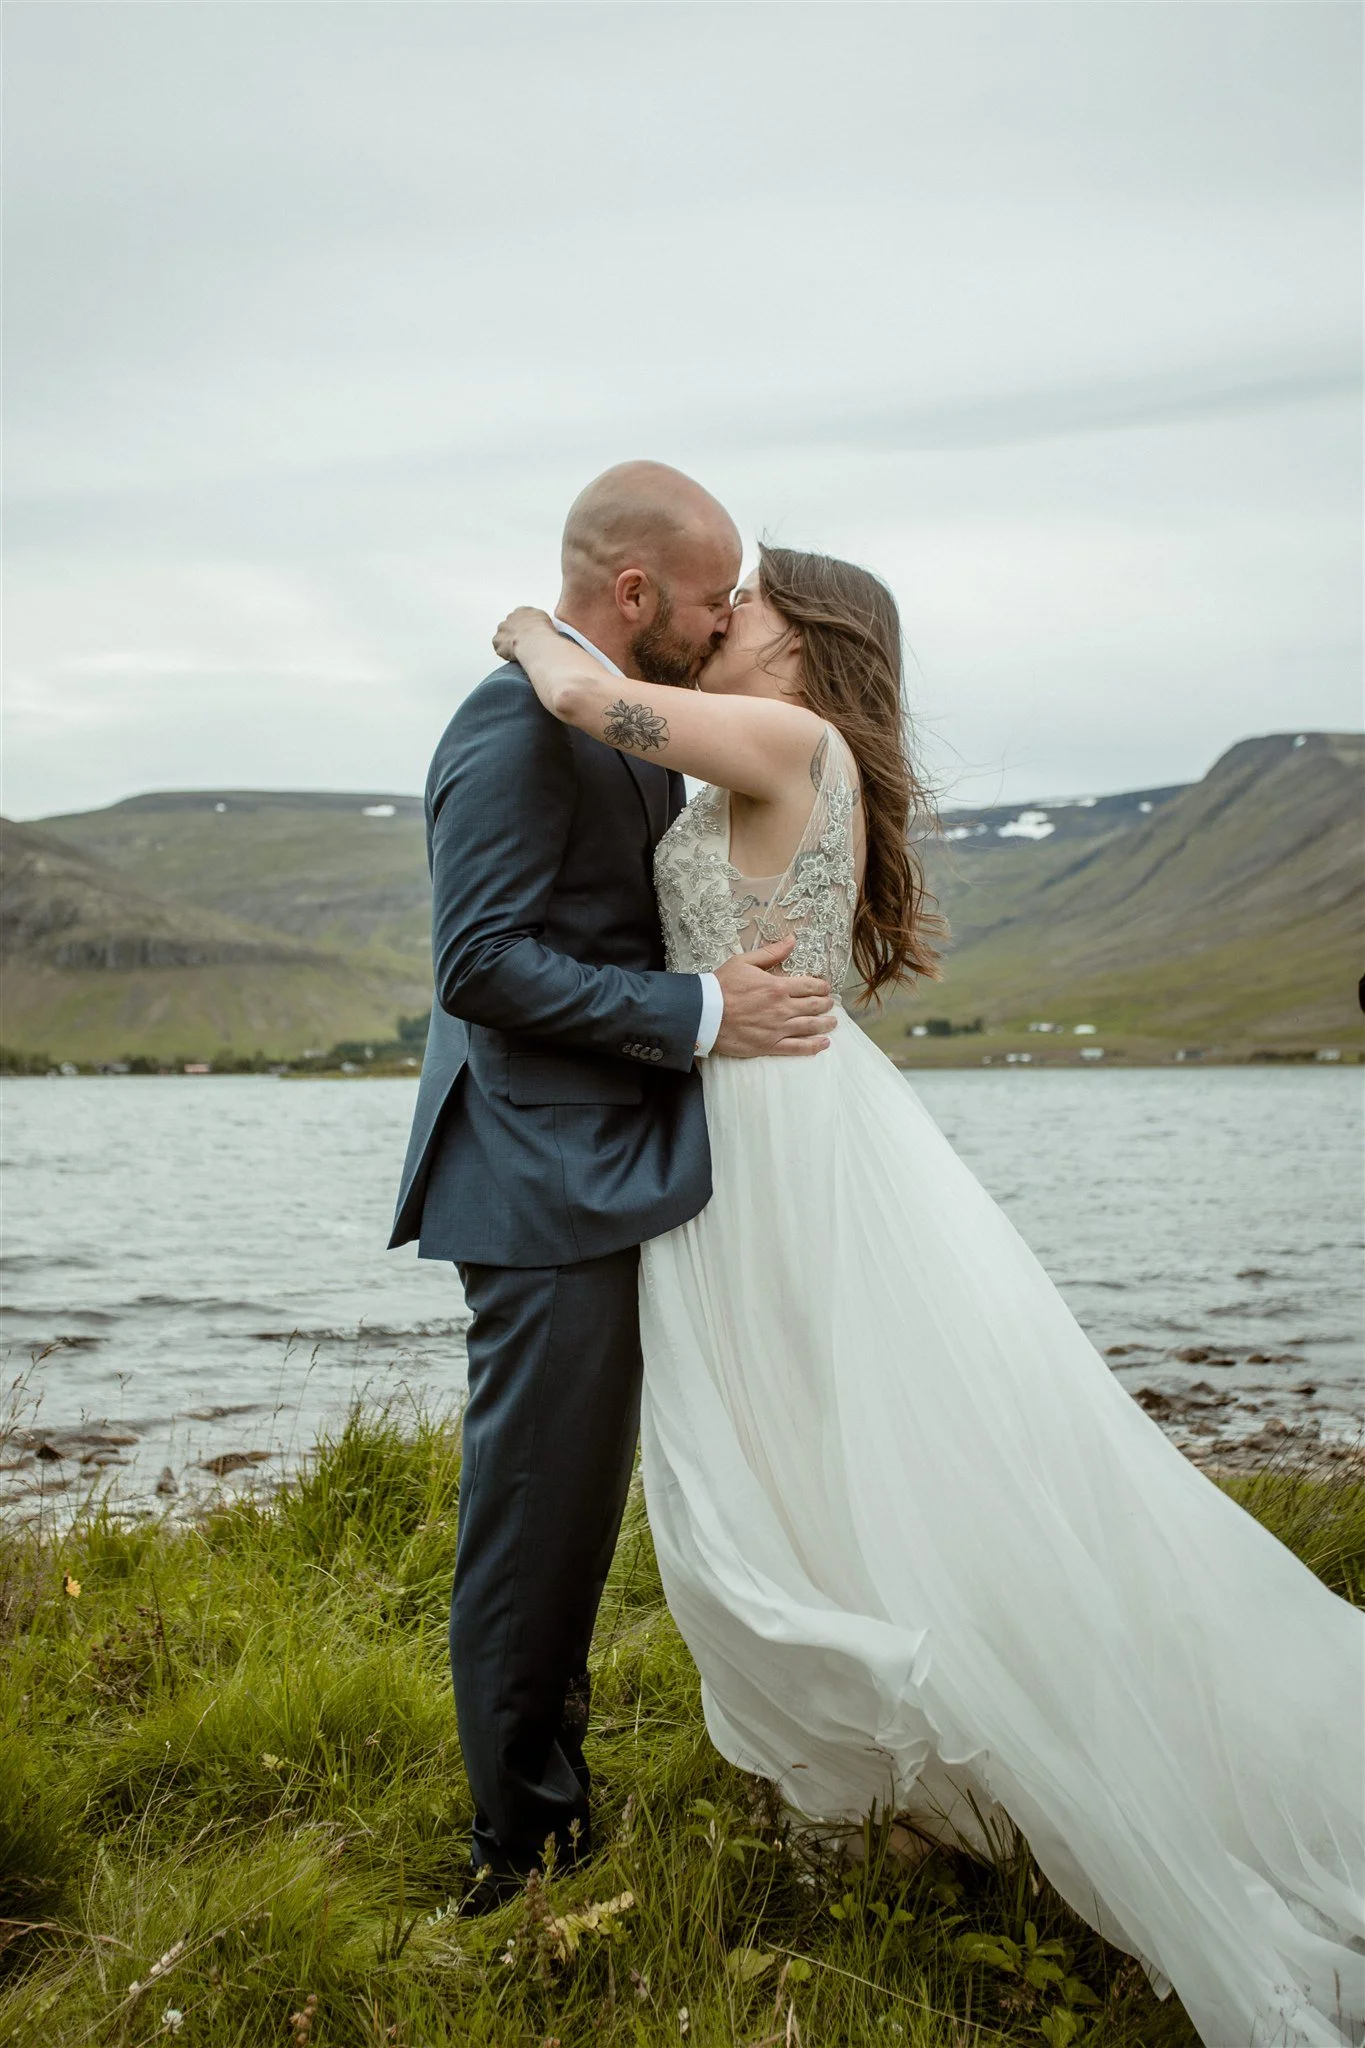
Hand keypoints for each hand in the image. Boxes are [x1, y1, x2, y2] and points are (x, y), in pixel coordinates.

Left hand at [493, 606, 553, 662]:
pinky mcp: (498, 640)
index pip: (521, 618)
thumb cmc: (544, 634)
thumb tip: (545, 633)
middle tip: (523, 645)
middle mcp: (512, 617)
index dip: (524, 629)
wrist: (536, 641)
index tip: (528, 636)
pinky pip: (499, 648)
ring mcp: (503, 628)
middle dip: (514, 635)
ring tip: (517, 652)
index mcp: (524, 611)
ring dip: (508, 643)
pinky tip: (513, 656)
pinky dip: (504, 653)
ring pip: (502, 636)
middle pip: (509, 626)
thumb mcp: (549, 623)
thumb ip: (542, 625)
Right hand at [712, 937, 835, 1057]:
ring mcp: (778, 1028)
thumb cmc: (721, 985)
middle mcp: (782, 1008)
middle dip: (826, 1004)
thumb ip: (771, 953)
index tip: (826, 988)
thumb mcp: (744, 962)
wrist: (704, 1014)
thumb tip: (792, 940)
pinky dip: (813, 1046)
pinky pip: (797, 1047)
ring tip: (832, 1022)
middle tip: (831, 1004)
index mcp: (778, 986)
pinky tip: (824, 1043)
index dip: (822, 987)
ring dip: (825, 1024)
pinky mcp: (769, 1045)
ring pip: (810, 1026)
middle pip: (814, 1006)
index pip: (810, 986)